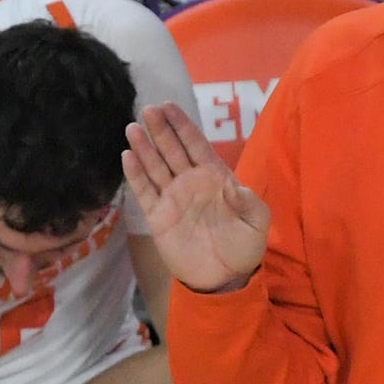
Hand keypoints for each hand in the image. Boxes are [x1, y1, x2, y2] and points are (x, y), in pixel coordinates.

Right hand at [123, 102, 269, 292]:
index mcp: (216, 177)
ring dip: (144, 147)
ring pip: (156, 166)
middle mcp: (192, 182)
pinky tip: (127, 156)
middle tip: (148, 108)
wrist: (224, 277)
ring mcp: (173, 198)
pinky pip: (145, 192)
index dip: (183, 125)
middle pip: (173, 150)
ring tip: (132, 127)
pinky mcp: (158, 217)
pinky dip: (135, 175)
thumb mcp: (256, 222)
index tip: (170, 106)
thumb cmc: (244, 246)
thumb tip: (233, 185)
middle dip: (161, 129)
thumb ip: (248, 202)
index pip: (196, 145)